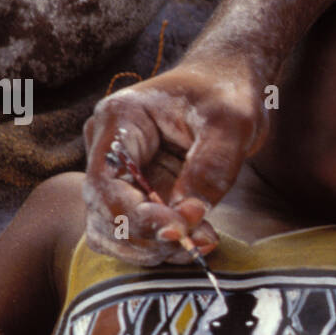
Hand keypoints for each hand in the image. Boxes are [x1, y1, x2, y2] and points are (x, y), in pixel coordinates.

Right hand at [82, 53, 270, 265]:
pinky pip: (135, 234)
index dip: (135, 216)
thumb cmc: (227, 92)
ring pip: (113, 232)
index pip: (105, 182)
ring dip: (153, 250)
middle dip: (148, 239)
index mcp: (119, 120)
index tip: (179, 232)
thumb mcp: (232, 122)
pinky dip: (161, 247)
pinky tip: (197, 241)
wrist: (226, 85)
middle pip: (104, 213)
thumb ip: (211, 167)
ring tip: (202, 243)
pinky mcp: (135, 194)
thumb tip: (188, 216)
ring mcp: (118, 174)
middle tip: (198, 243)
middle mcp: (106, 148)